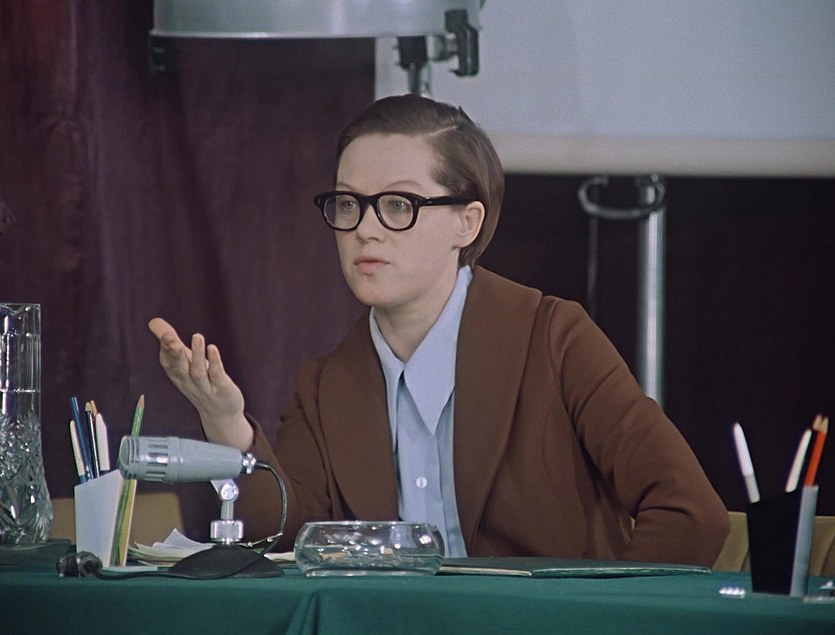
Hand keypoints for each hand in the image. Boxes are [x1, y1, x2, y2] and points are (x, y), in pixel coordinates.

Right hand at [148, 317, 253, 450]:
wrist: (220, 414)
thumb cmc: (200, 382)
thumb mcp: (185, 362)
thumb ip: (171, 342)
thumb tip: (154, 321)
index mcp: (178, 375)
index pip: (168, 362)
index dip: (166, 349)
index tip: (164, 332)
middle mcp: (189, 381)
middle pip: (179, 367)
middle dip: (174, 352)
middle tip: (171, 336)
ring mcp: (205, 386)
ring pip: (198, 371)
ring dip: (196, 354)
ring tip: (197, 336)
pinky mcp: (221, 388)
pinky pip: (216, 375)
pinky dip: (214, 362)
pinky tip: (213, 348)